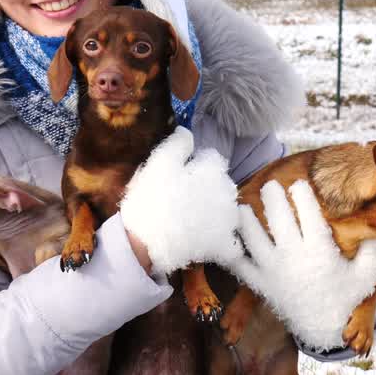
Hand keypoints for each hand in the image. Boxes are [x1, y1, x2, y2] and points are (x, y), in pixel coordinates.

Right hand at [120, 128, 242, 274]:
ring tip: (187, 218)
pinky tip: (203, 239)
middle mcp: (228, 192)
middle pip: (219, 183)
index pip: (210, 159)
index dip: (192, 165)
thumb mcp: (159, 162)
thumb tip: (187, 131)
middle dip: (205, 186)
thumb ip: (178, 143)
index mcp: (215, 170)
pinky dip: (219, 239)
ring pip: (224, 208)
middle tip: (179, 197)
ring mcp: (227, 220)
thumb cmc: (151, 198)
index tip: (176, 176)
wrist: (147, 242)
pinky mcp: (222, 244)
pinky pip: (228, 241)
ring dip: (213, 210)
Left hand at [228, 180, 375, 351]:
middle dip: (273, 198)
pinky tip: (229, 238)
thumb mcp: (366, 275)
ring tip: (243, 207)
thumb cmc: (345, 297)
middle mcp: (294, 258)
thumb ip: (372, 250)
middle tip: (271, 186)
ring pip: (253, 238)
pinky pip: (240, 265)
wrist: (323, 329)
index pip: (308, 214)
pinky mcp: (261, 284)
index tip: (299, 185)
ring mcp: (273, 271)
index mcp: (319, 252)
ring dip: (247, 219)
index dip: (302, 195)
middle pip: (278, 219)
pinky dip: (232, 251)